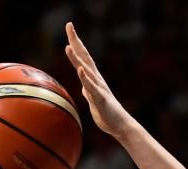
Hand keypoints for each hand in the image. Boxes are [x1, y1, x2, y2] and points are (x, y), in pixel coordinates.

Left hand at [65, 22, 131, 138]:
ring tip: (68, 46)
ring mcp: (98, 87)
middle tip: (69, 25)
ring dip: (77, 58)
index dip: (75, 42)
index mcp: (93, 78)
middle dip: (76, 41)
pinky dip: (85, 78)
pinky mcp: (100, 98)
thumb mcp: (93, 100)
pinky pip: (91, 87)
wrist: (119, 125)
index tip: (69, 28)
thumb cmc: (106, 113)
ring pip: (86, 69)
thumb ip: (88, 91)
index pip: (82, 57)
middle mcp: (96, 78)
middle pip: (84, 56)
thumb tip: (84, 87)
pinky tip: (79, 69)